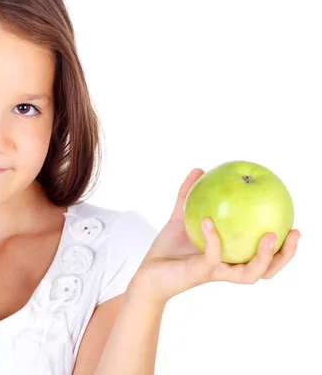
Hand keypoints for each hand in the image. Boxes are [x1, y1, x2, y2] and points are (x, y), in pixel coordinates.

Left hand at [131, 168, 300, 303]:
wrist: (148, 271)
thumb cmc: (168, 248)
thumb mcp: (181, 217)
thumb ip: (189, 195)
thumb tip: (200, 169)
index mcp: (230, 257)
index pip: (263, 256)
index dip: (283, 246)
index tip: (293, 225)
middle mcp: (227, 268)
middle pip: (266, 270)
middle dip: (284, 255)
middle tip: (293, 232)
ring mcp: (215, 273)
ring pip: (248, 274)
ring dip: (263, 257)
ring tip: (269, 236)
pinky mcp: (198, 273)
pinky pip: (211, 257)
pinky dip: (213, 239)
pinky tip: (208, 221)